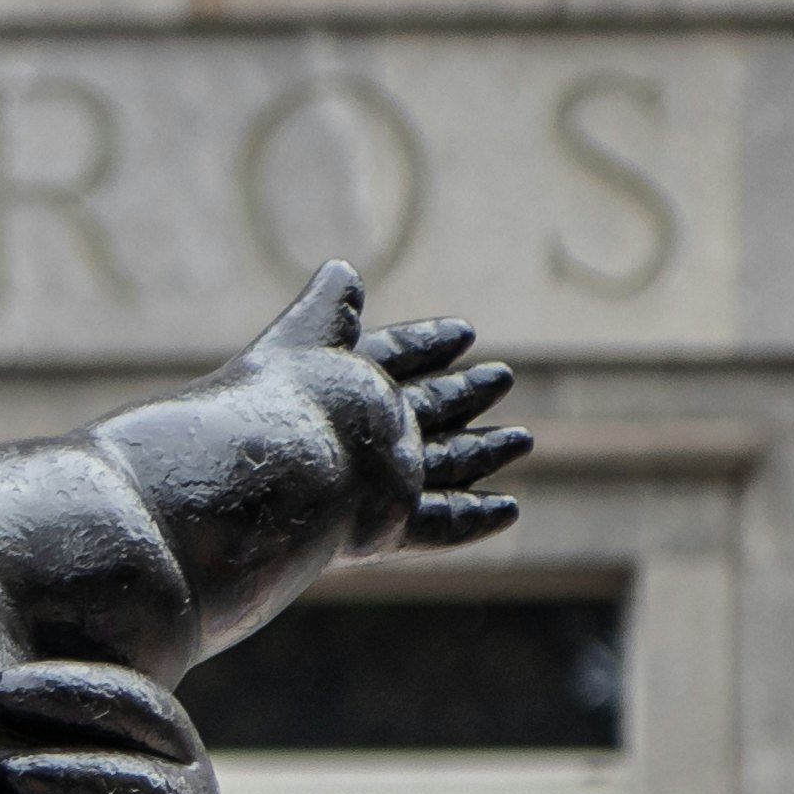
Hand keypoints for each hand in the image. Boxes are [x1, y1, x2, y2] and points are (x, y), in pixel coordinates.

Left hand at [249, 262, 529, 551]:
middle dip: (463, 394)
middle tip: (503, 375)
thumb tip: (343, 267)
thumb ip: (330, 307)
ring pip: (443, 464)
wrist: (270, 473)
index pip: (390, 357)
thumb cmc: (285, 400)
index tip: (464, 330)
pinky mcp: (386, 526)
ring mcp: (376, 482)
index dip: (425, 343)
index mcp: (339, 386)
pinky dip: (474, 517)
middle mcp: (362, 433)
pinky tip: (509, 509)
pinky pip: (441, 524)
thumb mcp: (308, 337)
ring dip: (483, 452)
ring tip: (523, 438)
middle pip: (423, 410)